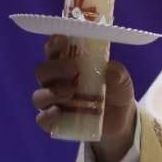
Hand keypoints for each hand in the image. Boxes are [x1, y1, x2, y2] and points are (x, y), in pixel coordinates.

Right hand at [33, 35, 136, 161]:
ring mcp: (54, 103)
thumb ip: (117, 73)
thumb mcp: (122, 79)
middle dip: (55, 68)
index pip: (54, 50)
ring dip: (52, 92)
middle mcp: (56, 82)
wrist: (121, 119)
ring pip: (38, 96)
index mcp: (68, 64)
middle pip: (42, 71)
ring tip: (71, 91)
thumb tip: (107, 70)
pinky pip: (42, 120)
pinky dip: (48, 115)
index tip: (62, 39)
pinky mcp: (56, 122)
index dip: (54, 43)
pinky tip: (59, 112)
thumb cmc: (115, 90)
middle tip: (74, 70)